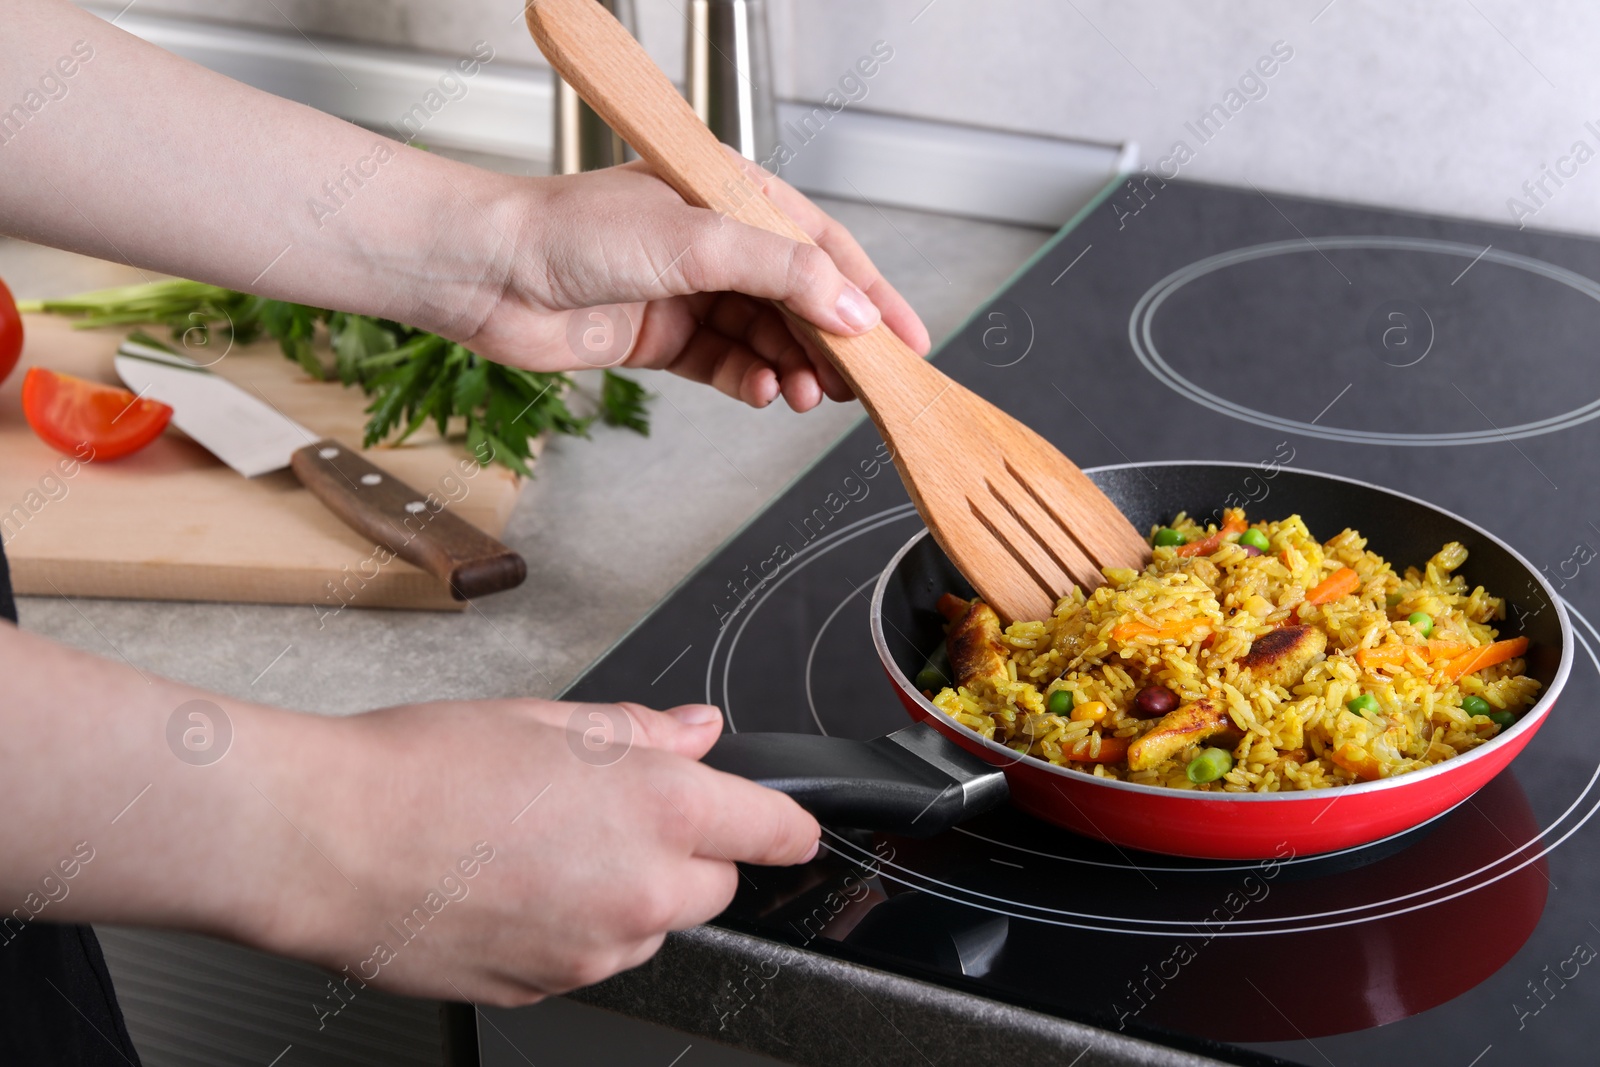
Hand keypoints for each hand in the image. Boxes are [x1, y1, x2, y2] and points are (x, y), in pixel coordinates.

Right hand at [249, 697, 816, 1004]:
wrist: (327, 842)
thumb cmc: (424, 769)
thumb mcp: (550, 721)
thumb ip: (642, 733)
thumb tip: (696, 731)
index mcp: (660, 809)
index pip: (772, 832)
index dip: (784, 824)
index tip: (787, 825)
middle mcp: (641, 891)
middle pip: (712, 886)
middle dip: (685, 853)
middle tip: (613, 812)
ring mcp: (594, 952)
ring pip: (650, 927)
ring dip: (627, 894)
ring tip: (544, 846)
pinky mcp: (546, 987)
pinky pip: (590, 957)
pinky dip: (574, 928)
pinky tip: (513, 885)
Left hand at [455, 161, 931, 411]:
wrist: (490, 274)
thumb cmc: (574, 230)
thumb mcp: (698, 239)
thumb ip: (783, 274)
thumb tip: (850, 307)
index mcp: (732, 199)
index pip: (823, 249)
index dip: (872, 295)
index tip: (909, 341)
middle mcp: (716, 245)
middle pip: (801, 302)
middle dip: (833, 346)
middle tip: (860, 386)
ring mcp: (691, 293)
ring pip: (767, 340)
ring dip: (793, 371)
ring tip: (808, 397)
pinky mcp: (665, 338)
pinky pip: (728, 365)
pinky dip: (749, 383)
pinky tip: (762, 395)